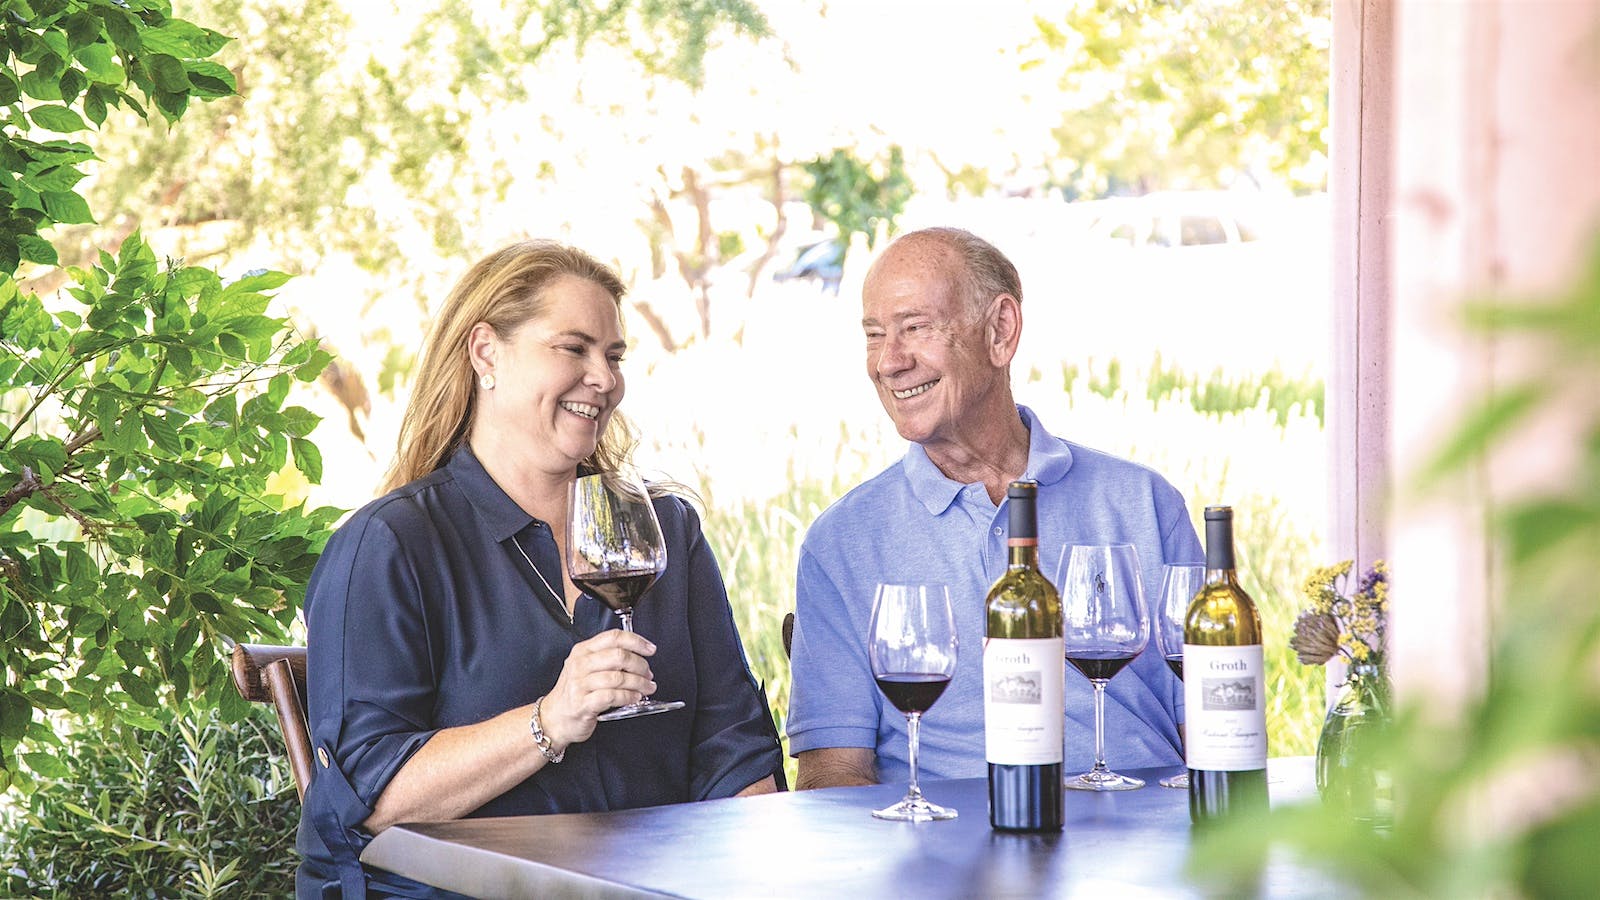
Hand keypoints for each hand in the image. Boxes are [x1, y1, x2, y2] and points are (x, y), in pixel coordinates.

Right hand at [539, 630, 656, 748]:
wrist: (554, 718)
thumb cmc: (575, 692)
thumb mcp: (586, 667)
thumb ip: (608, 658)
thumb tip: (639, 657)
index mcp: (583, 650)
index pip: (613, 637)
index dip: (636, 641)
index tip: (650, 649)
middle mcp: (580, 664)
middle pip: (619, 656)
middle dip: (640, 665)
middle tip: (649, 674)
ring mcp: (580, 684)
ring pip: (618, 677)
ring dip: (639, 683)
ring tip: (647, 688)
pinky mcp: (582, 704)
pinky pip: (612, 696)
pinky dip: (628, 696)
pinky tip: (635, 698)